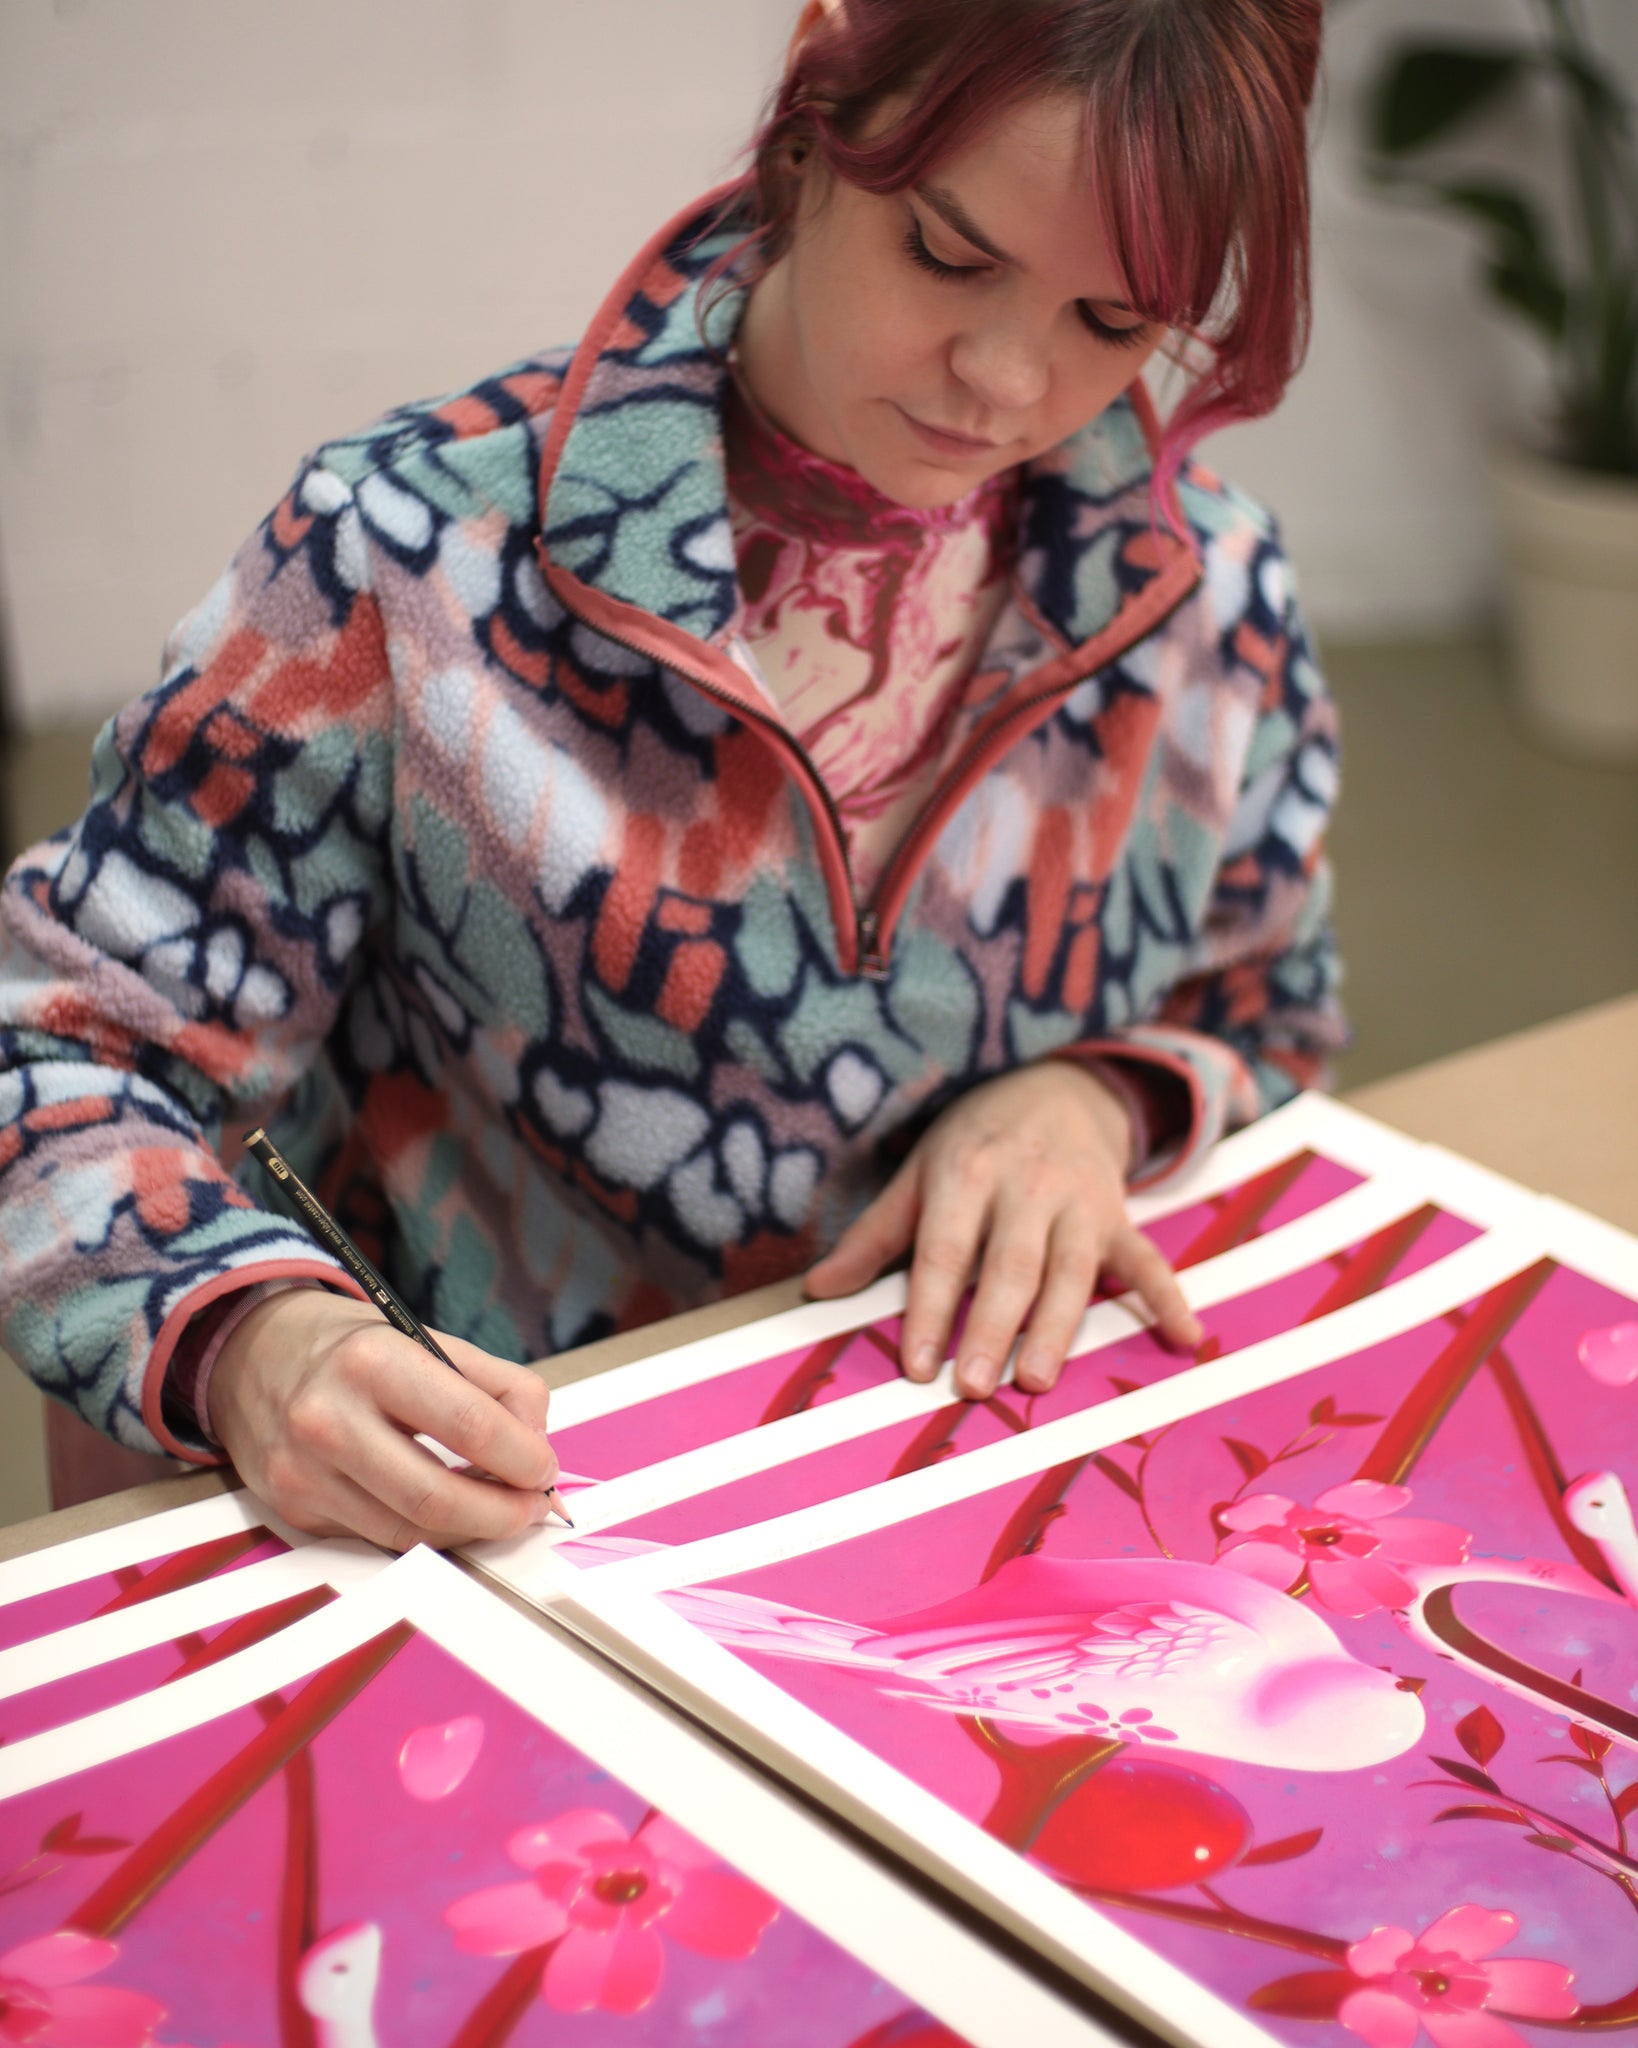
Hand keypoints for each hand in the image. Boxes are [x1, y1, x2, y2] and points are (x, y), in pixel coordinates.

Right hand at [209, 1289, 560, 1549]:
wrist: (252, 1353)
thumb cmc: (354, 1347)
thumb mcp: (429, 1339)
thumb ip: (499, 1386)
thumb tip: (537, 1446)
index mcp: (372, 1360)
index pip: (469, 1426)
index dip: (523, 1458)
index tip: (546, 1469)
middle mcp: (327, 1419)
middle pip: (435, 1499)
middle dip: (502, 1514)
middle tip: (533, 1507)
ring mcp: (302, 1472)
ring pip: (408, 1534)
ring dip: (469, 1530)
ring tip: (498, 1509)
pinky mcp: (292, 1510)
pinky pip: (375, 1537)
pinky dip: (423, 1532)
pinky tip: (445, 1510)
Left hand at [805, 1061, 1201, 1399]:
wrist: (1059, 1086)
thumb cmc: (976, 1140)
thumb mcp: (919, 1171)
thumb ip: (875, 1234)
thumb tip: (818, 1291)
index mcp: (966, 1172)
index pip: (944, 1249)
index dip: (928, 1309)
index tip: (916, 1366)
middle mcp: (1026, 1185)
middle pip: (1009, 1265)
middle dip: (992, 1326)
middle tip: (975, 1386)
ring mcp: (1080, 1201)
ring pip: (1072, 1270)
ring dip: (1058, 1327)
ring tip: (1038, 1380)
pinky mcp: (1120, 1214)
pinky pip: (1148, 1258)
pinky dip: (1169, 1298)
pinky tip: (1185, 1338)